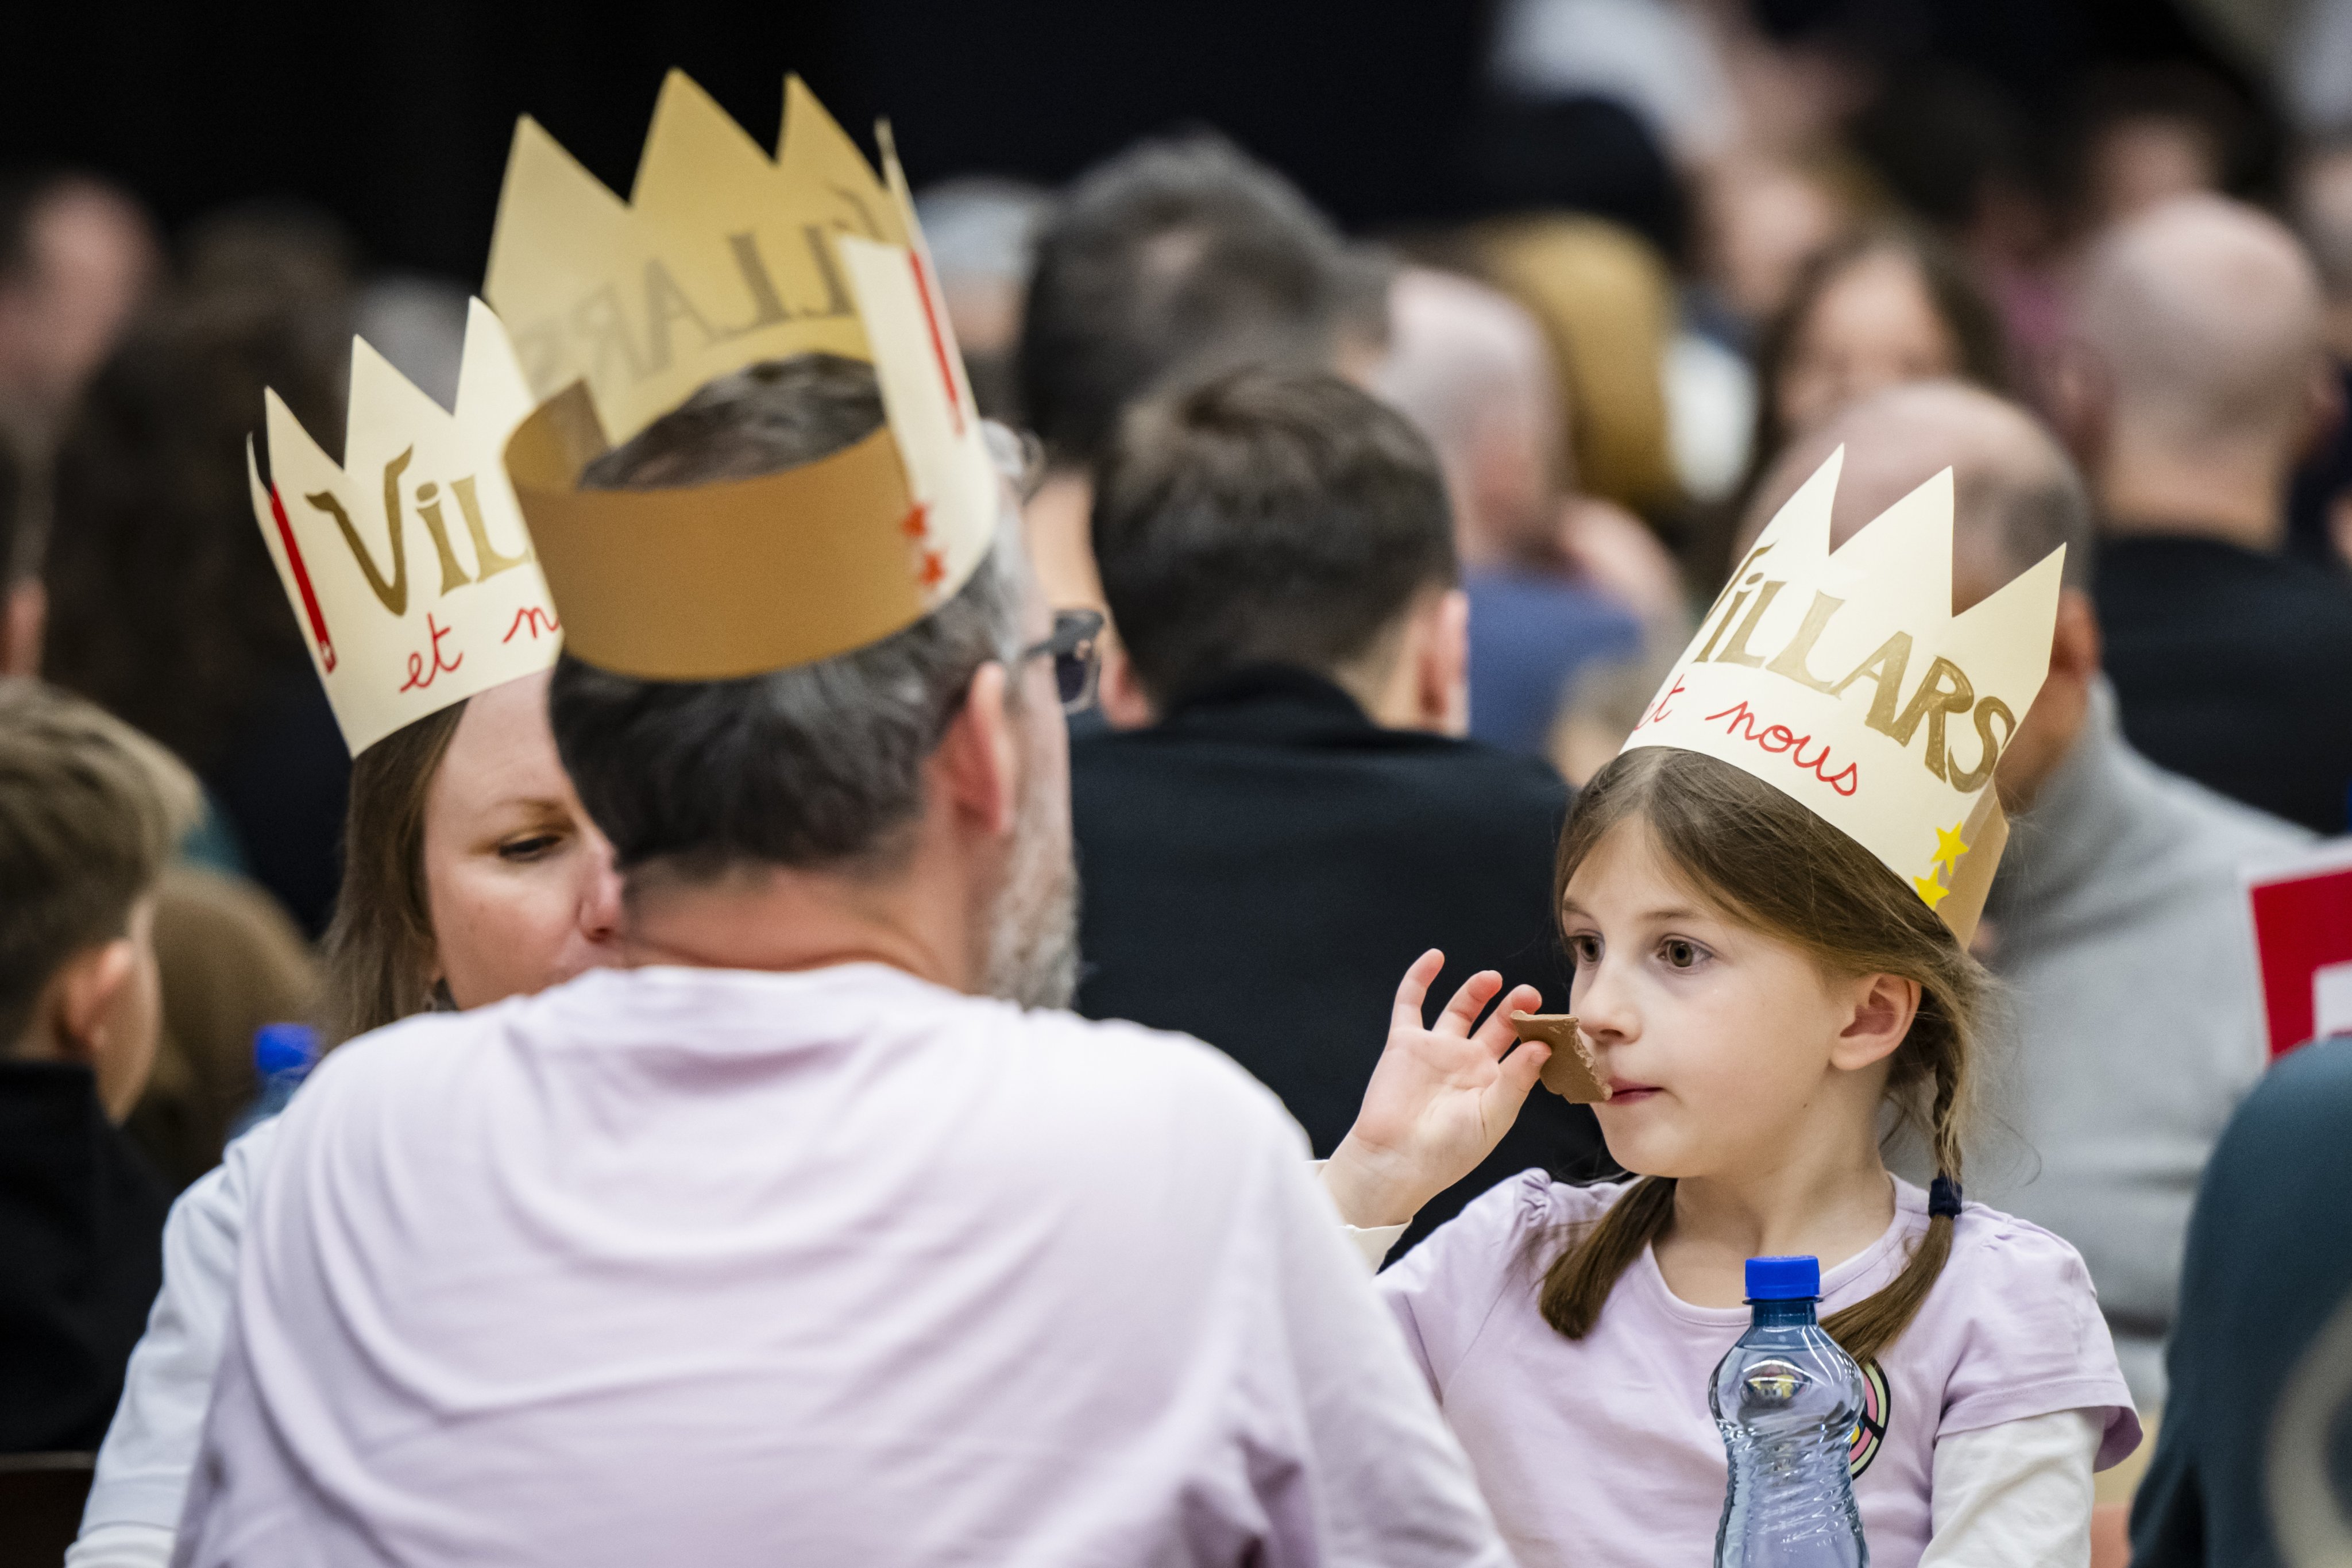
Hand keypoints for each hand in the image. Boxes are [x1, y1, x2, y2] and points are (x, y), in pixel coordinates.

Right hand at [1322, 951, 1549, 1228]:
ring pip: (1460, 1009)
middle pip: (1496, 1025)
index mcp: (1494, 1084)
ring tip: (1494, 979)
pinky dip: (1420, 978)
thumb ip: (1517, 1079)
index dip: (1538, 1034)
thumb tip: (1543, 1046)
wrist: (1397, 1160)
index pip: (1522, 1050)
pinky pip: (1411, 1003)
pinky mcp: (1406, 1042)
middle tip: (1530, 994)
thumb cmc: (1448, 1150)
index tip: (1556, 1022)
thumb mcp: (1493, 1117)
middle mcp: (1467, 1063)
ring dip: (1477, 990)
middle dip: (1515, 1009)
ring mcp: (1436, 1050)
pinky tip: (1436, 958)